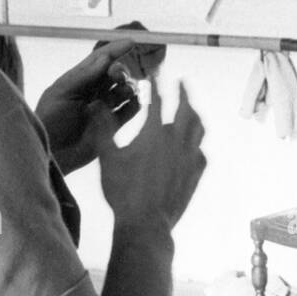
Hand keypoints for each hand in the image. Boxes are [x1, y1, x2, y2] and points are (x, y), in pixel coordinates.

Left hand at [35, 39, 141, 173]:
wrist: (52, 153)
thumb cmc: (50, 120)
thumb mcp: (62, 93)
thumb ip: (84, 75)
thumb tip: (106, 58)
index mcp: (78, 80)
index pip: (99, 60)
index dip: (115, 49)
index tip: (131, 42)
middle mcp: (92, 92)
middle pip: (115, 73)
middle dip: (120, 71)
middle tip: (117, 77)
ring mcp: (103, 108)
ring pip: (125, 90)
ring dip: (128, 87)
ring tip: (124, 93)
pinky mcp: (112, 126)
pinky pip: (130, 111)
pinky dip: (135, 104)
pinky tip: (133, 103)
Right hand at [99, 79, 206, 231]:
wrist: (146, 223)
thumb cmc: (123, 192)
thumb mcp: (107, 158)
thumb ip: (103, 129)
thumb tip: (95, 106)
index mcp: (155, 132)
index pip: (158, 100)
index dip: (157, 83)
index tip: (157, 72)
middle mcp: (177, 140)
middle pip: (186, 108)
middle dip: (184, 92)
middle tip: (183, 82)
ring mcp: (190, 157)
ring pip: (198, 128)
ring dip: (195, 114)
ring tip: (191, 108)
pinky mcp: (196, 173)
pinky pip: (201, 151)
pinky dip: (197, 142)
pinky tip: (194, 144)